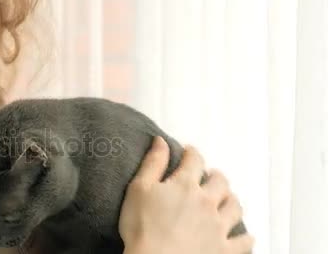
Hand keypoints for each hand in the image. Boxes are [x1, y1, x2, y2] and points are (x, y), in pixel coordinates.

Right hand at [118, 136, 253, 253]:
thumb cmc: (142, 227)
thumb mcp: (138, 189)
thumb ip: (152, 163)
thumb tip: (161, 141)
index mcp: (185, 185)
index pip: (194, 160)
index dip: (192, 153)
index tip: (189, 152)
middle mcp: (207, 202)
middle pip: (220, 182)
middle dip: (216, 175)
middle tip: (210, 176)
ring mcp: (218, 226)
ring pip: (235, 207)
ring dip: (231, 200)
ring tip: (226, 199)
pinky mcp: (224, 249)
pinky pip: (243, 242)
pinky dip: (245, 237)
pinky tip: (245, 235)